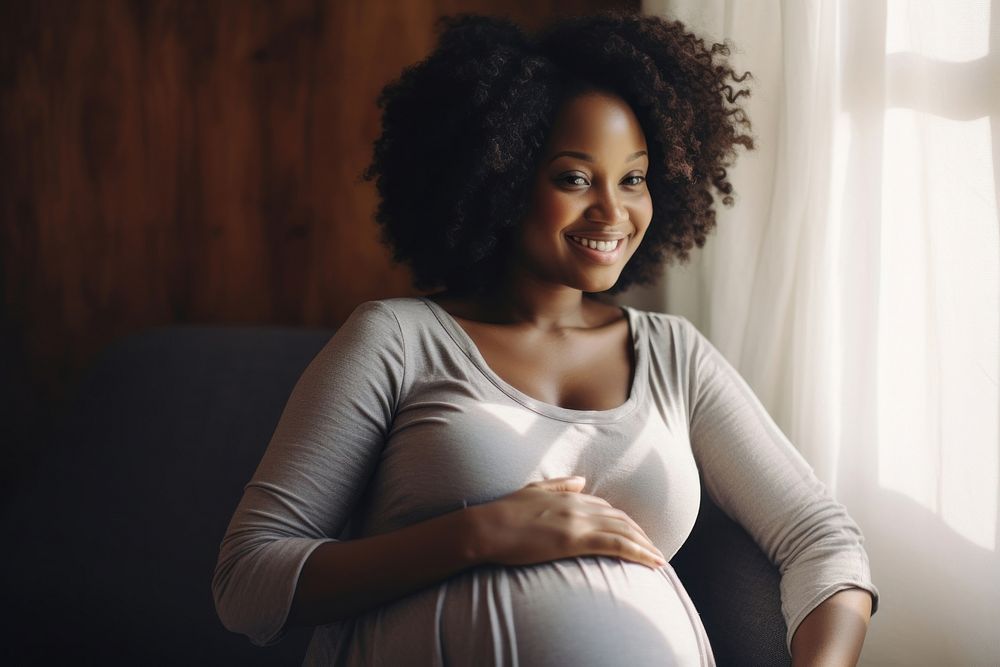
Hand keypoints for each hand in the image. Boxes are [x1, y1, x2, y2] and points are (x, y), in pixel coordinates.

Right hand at [467, 476, 666, 569]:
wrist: (486, 527)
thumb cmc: (503, 512)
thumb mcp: (534, 490)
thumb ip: (560, 485)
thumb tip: (583, 481)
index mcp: (569, 496)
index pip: (606, 507)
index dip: (624, 521)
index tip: (635, 535)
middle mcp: (578, 505)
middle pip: (621, 519)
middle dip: (641, 534)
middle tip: (654, 550)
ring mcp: (578, 522)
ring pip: (624, 531)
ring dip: (646, 545)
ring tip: (659, 559)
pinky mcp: (575, 540)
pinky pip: (617, 545)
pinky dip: (640, 552)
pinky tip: (653, 562)